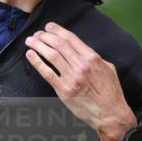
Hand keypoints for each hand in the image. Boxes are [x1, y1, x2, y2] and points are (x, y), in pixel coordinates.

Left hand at [24, 22, 135, 140]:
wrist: (110, 114)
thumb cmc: (110, 92)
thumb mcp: (108, 68)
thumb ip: (94, 57)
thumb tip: (81, 50)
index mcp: (92, 58)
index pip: (71, 38)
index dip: (57, 30)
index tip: (49, 27)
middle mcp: (81, 65)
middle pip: (59, 44)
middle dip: (45, 36)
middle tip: (37, 34)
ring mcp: (72, 78)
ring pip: (51, 55)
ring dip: (38, 45)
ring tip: (30, 41)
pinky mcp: (64, 90)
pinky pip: (47, 73)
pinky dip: (37, 62)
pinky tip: (31, 55)